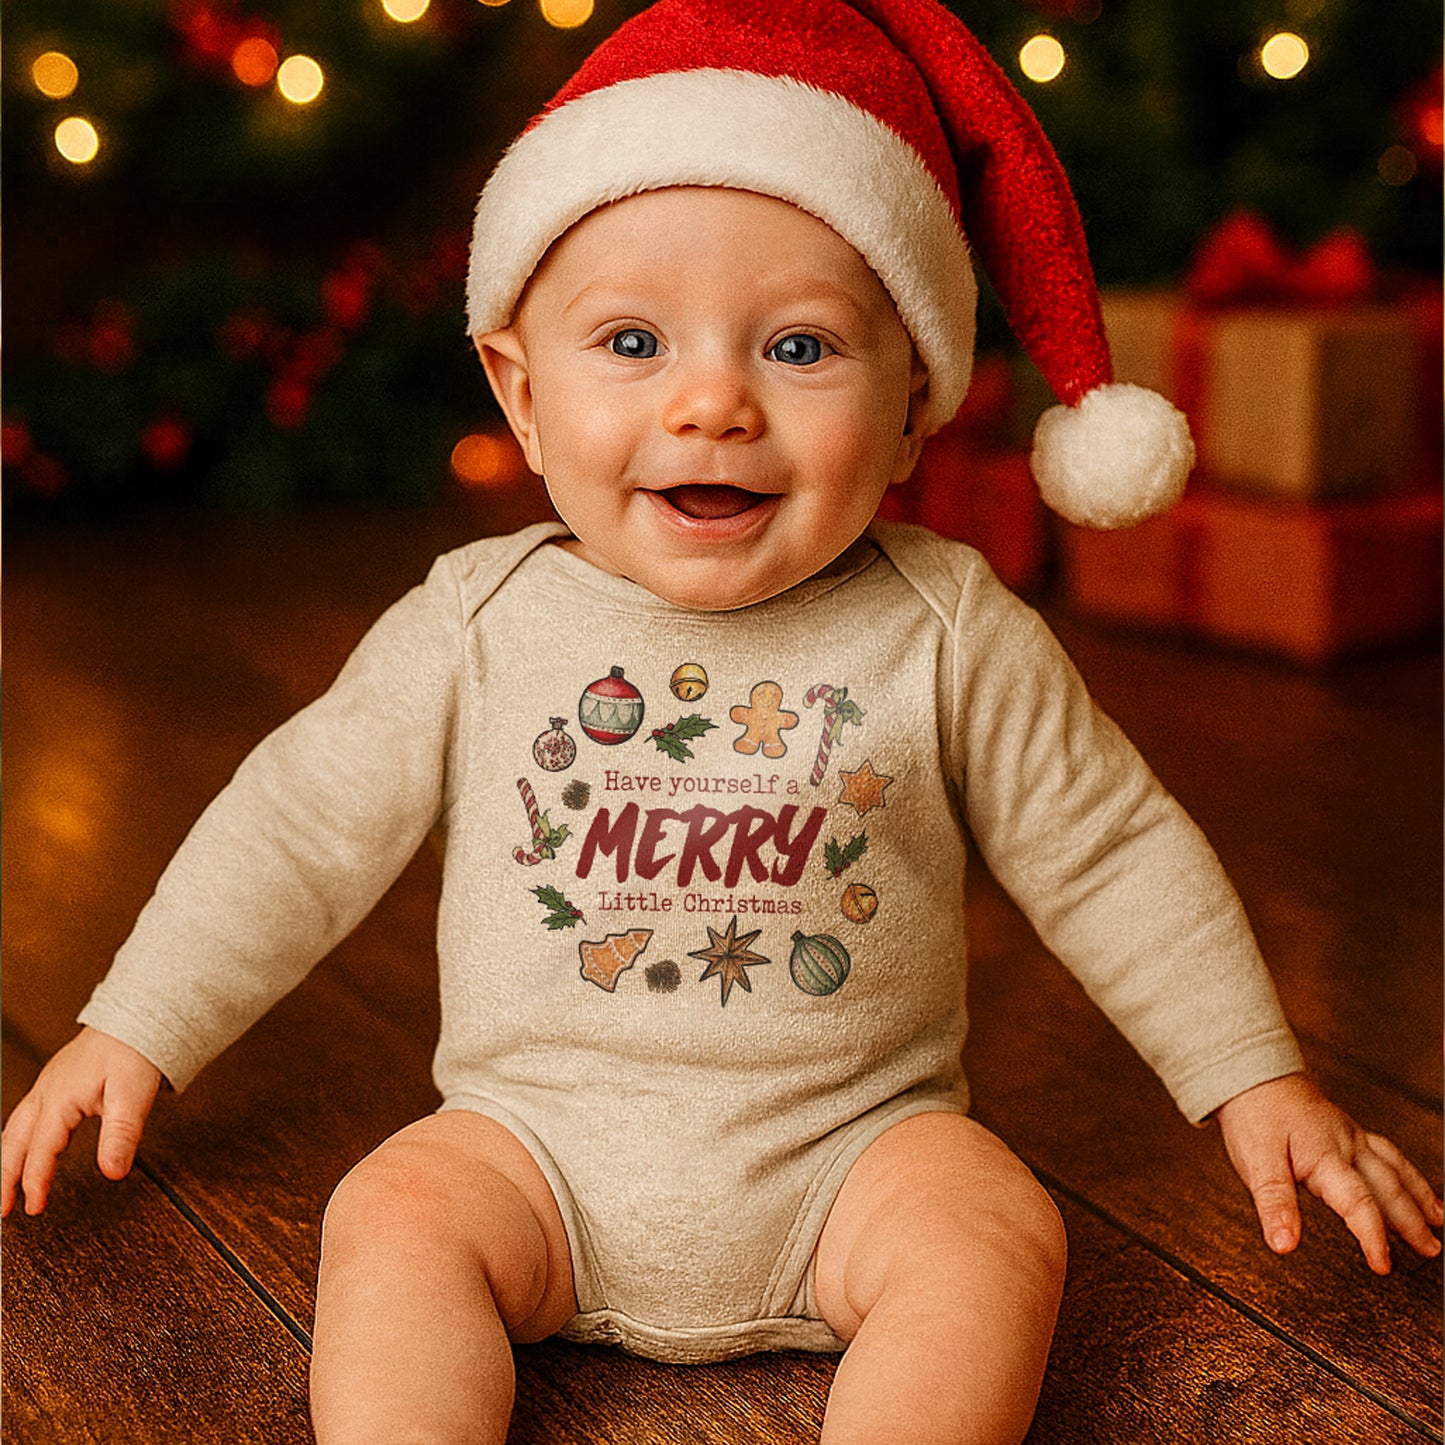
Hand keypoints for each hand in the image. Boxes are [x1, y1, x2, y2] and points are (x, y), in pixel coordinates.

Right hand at [1, 1027, 162, 1216]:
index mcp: (60, 1099)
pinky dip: (16, 1142)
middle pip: (13, 1143)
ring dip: (5, 1161)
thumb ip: (122, 1135)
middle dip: (3, 1179)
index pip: (41, 1150)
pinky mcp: (54, 1084)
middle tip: (0, 1211)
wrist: (136, 1018)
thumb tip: (113, 1172)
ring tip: (2, 1191)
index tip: (33, 1209)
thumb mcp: (133, 1095)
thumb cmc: (134, 1051)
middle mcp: (46, 1094)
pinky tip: (20, 1152)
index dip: (35, 1182)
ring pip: (14, 1131)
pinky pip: (25, 1118)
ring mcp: (47, 1088)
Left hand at [1216, 1073, 1443, 1274]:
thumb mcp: (1256, 1162)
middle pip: (1387, 1188)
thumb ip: (1274, 1204)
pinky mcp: (1348, 1129)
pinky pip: (1387, 1152)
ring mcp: (1350, 1135)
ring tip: (1437, 1221)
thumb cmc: (1255, 1113)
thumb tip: (1284, 1243)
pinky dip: (1406, 1172)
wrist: (1251, 1073)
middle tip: (1429, 1249)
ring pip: (1394, 1169)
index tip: (1383, 1265)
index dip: (1372, 1238)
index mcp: (1325, 1156)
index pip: (1359, 1204)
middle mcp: (1346, 1145)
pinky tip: (1412, 1183)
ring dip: (1418, 1197)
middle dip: (1411, 1222)